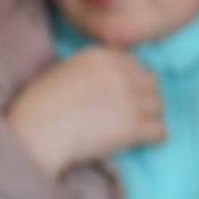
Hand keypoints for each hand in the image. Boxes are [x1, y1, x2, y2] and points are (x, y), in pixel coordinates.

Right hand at [5, 47, 164, 177]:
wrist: (36, 132)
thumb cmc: (41, 105)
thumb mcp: (67, 70)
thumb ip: (96, 68)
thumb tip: (122, 73)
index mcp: (103, 56)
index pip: (137, 64)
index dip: (132, 81)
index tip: (122, 95)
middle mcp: (121, 74)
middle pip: (153, 84)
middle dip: (144, 98)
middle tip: (129, 113)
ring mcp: (130, 100)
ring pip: (160, 107)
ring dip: (150, 118)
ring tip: (131, 128)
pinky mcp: (135, 126)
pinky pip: (161, 132)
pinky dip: (153, 139)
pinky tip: (138, 142)